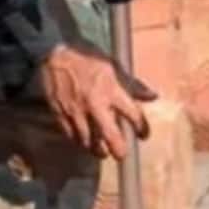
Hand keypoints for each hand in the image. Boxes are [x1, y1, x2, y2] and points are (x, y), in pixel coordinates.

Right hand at [39, 43, 154, 159]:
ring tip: (102, 151)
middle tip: (121, 155)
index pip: (133, 115)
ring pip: (88, 141)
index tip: (144, 135)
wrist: (56, 53)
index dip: (142, 128)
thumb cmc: (88, 58)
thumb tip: (153, 96)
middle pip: (110, 136)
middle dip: (118, 150)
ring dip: (96, 149)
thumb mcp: (115, 66)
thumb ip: (133, 85)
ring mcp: (76, 111)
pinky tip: (83, 141)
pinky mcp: (60, 114)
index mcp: (112, 90)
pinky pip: (70, 135)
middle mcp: (95, 104)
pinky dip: (78, 141)